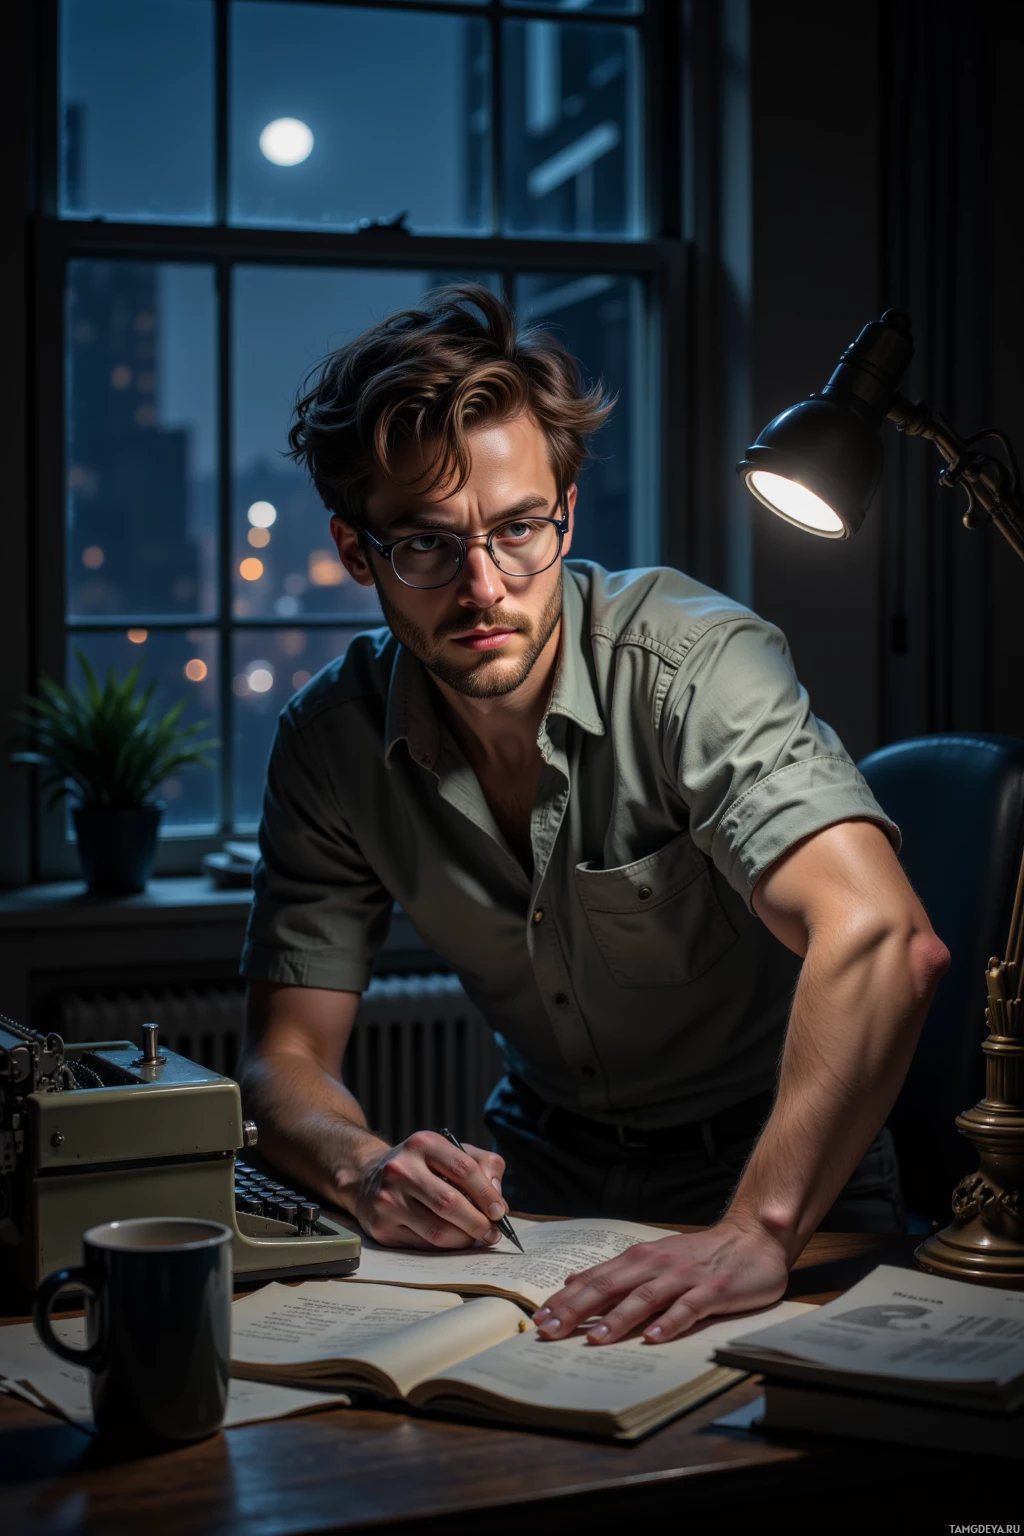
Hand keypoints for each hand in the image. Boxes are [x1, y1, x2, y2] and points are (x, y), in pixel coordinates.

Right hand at [355, 1130, 507, 1249]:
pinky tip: (453, 1241)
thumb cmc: (420, 1166)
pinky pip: (423, 1244)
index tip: (500, 1212)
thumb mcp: (449, 1152)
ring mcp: (388, 1199)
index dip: (486, 1193)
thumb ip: (483, 1166)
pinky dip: (444, 1247)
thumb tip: (498, 1200)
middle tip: (493, 1234)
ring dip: (464, 1239)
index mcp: (423, 1144)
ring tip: (477, 1239)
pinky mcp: (382, 1226)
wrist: (367, 1177)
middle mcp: (401, 1169)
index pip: (463, 1169)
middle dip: (478, 1223)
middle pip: (449, 1203)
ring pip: (437, 1229)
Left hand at [531, 1219, 789, 1344]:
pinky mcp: (713, 1290)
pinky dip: (670, 1322)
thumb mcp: (653, 1258)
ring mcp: (685, 1276)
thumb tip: (573, 1280)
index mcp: (640, 1258)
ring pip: (645, 1297)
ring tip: (596, 1339)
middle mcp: (657, 1263)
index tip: (539, 1318)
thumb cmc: (700, 1255)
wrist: (752, 1239)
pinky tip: (654, 1337)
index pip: (595, 1278)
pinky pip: (689, 1308)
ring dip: (619, 1319)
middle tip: (551, 1330)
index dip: (566, 1298)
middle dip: (579, 1309)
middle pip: (611, 1286)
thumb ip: (617, 1271)